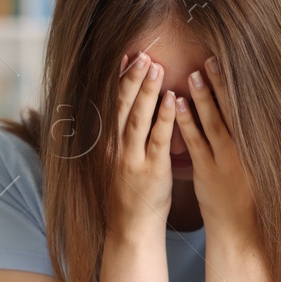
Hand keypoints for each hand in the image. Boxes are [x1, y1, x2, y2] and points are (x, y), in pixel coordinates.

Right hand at [108, 51, 175, 241]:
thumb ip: (122, 135)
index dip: (119, 79)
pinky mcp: (152, 170)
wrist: (131, 227)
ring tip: (156, 66)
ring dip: (147, 91)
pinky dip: (165, 118)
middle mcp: (116, 148)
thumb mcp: (119, 161)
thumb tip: (130, 107)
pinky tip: (173, 99)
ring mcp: (132, 159)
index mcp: (107, 143)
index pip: (111, 104)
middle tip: (142, 54)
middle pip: (121, 105)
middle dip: (132, 78)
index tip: (126, 56)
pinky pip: (158, 139)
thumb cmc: (129, 192)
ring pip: (137, 118)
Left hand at [174, 57, 256, 243]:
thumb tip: (247, 114)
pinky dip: (187, 122)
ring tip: (193, 74)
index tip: (230, 62)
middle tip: (212, 58)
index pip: (246, 109)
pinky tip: (176, 105)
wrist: (242, 230)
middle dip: (222, 83)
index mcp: (256, 146)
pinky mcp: (208, 172)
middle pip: (233, 110)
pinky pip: (196, 143)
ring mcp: (226, 160)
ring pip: (214, 123)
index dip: (237, 85)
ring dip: (204, 98)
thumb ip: (248, 141)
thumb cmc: (246, 195)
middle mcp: (244, 150)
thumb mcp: (254, 166)